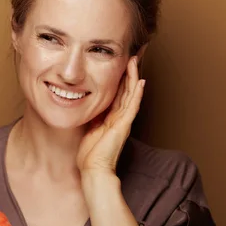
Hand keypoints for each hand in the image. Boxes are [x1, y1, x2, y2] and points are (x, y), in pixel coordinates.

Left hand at [76, 56, 144, 175]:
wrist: (93, 170)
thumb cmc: (90, 154)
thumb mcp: (88, 128)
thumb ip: (92, 116)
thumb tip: (85, 103)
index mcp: (111, 117)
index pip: (118, 93)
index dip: (120, 77)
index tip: (121, 62)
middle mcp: (120, 117)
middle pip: (127, 90)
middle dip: (129, 72)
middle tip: (133, 55)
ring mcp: (123, 121)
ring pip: (131, 94)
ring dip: (133, 77)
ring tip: (135, 60)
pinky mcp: (123, 126)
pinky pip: (132, 106)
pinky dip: (137, 94)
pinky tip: (140, 82)